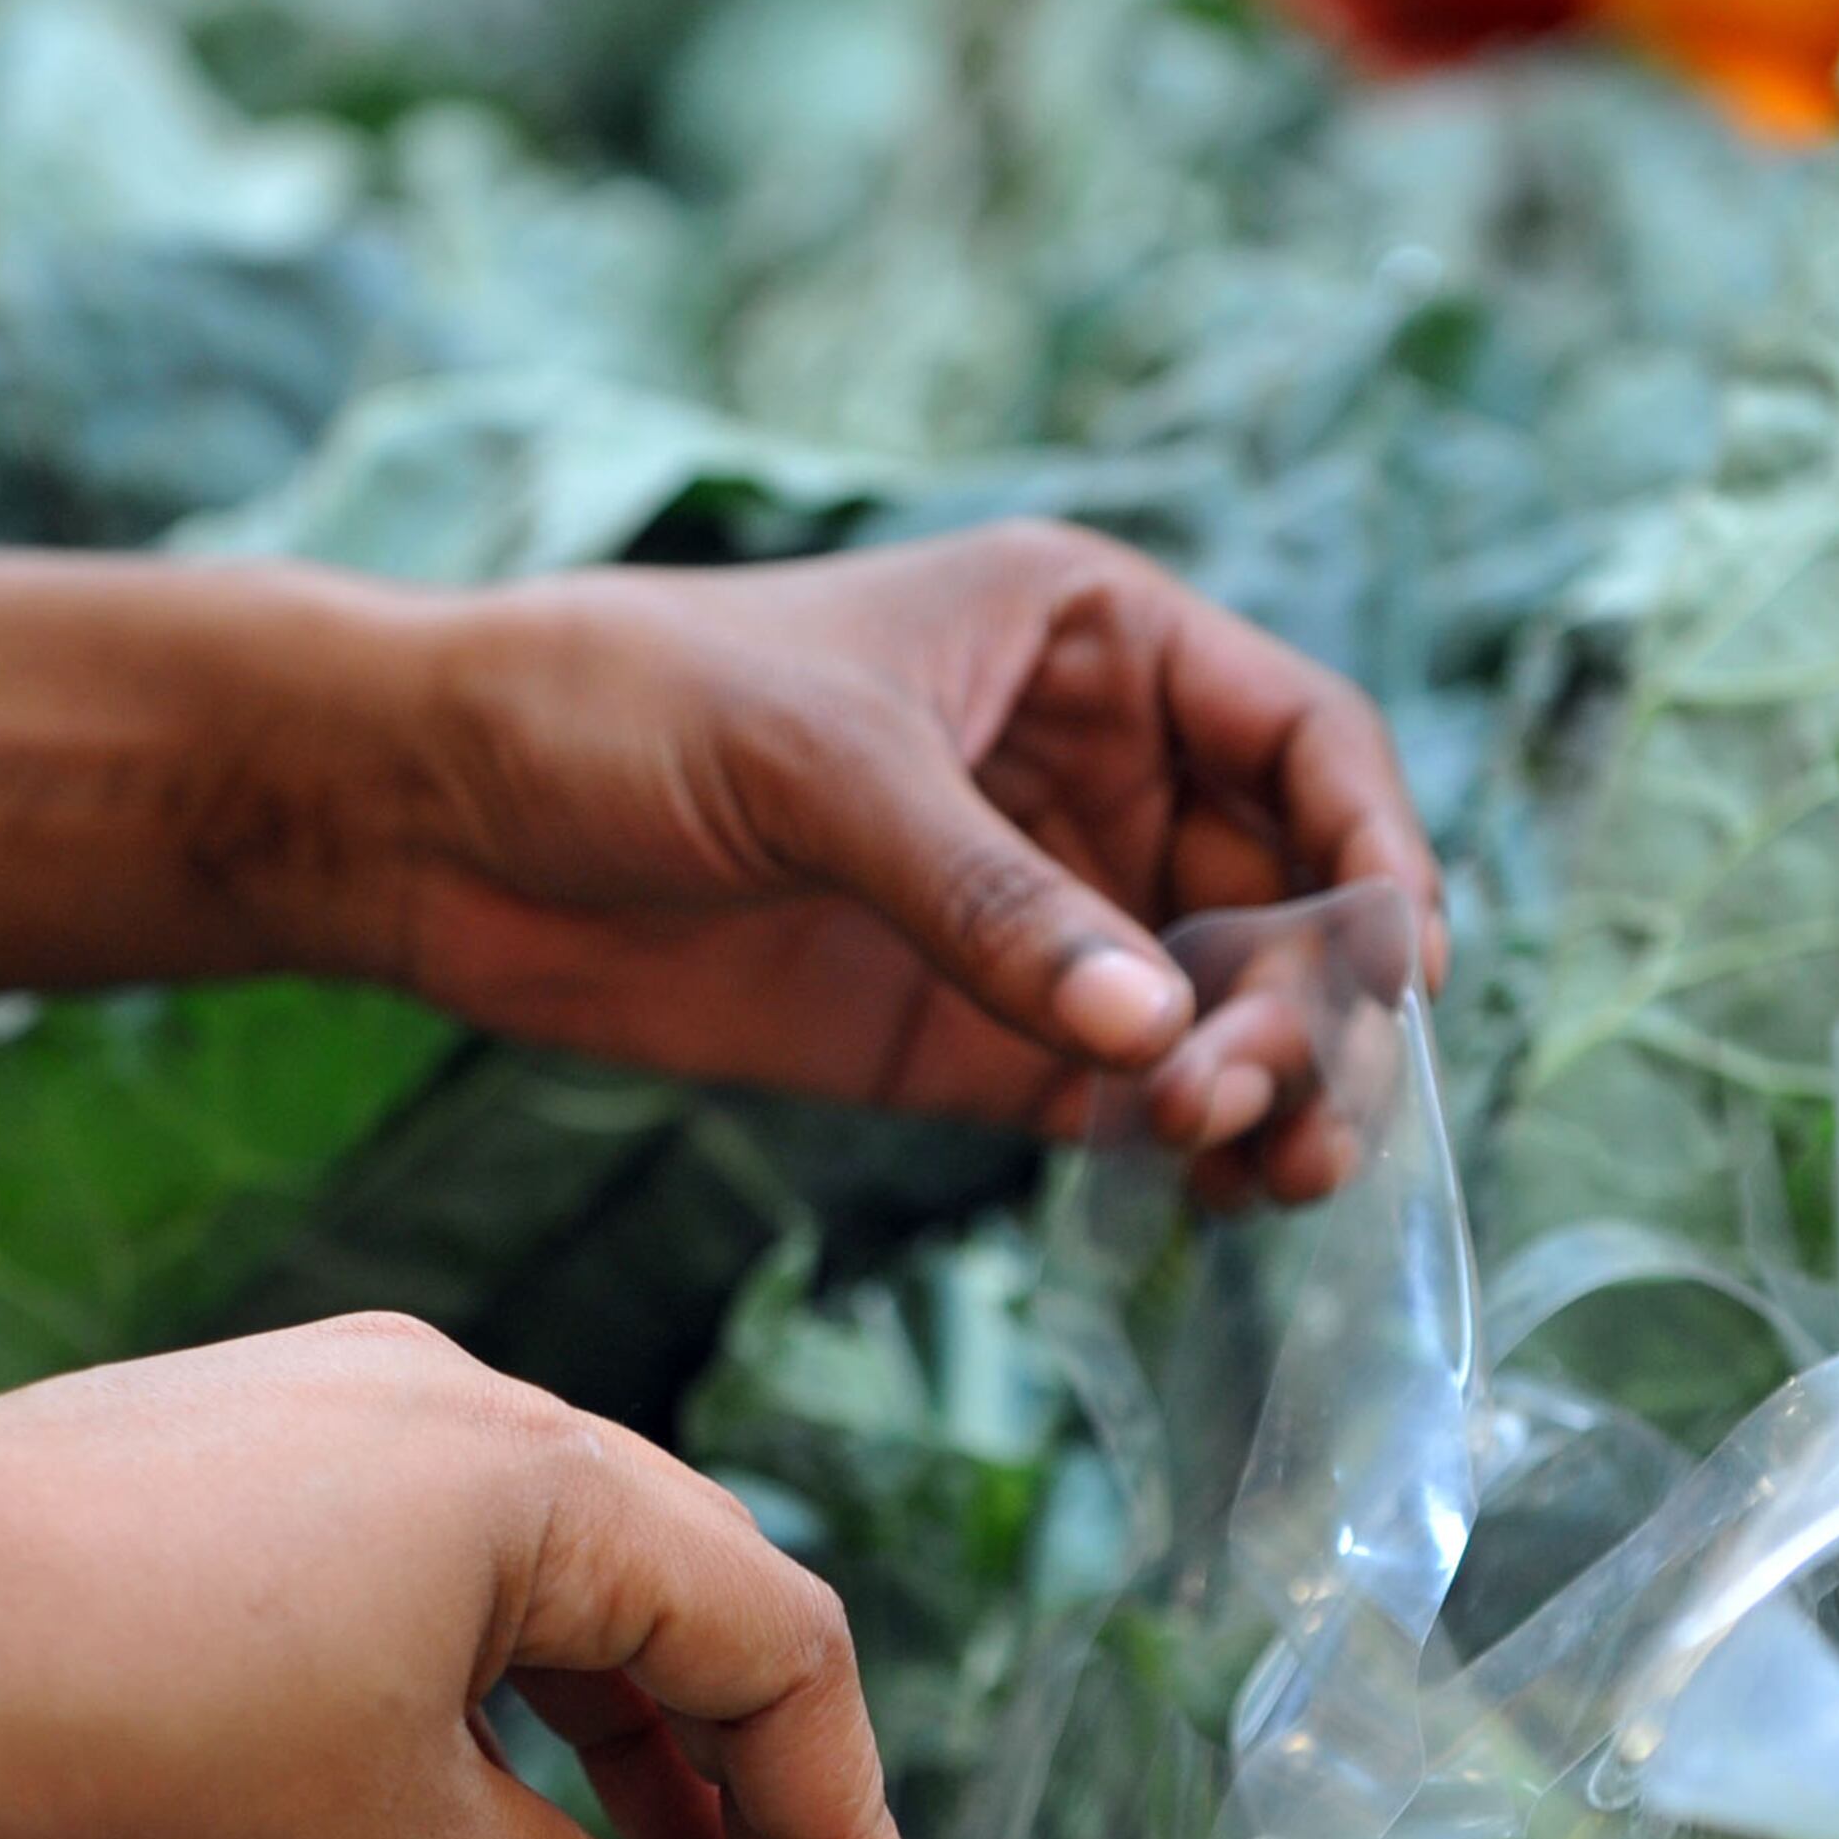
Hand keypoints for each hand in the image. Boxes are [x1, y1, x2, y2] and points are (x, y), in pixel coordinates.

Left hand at [0, 1315, 927, 1838]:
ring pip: (549, 1590)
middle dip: (734, 1792)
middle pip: (679, 1597)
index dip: (841, 1825)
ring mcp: (343, 1405)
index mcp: (536, 1470)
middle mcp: (460, 1399)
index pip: (774, 1641)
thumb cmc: (122, 1714)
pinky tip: (462, 1820)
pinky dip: (485, 1707)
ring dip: (606, 1757)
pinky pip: (433, 1574)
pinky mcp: (247, 1446)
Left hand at [360, 521, 1445, 1203]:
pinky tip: (1192, 1197)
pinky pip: (1111, 1096)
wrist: (436, 814)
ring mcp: (1031, 912)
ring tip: (1263, 1175)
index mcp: (1087, 641)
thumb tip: (1157, 1037)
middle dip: (1307, 1006)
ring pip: (1215, 1012)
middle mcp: (1086, 774)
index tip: (1402, 969)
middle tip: (1257, 1106)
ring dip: (1263, 1091)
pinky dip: (1166, 1148)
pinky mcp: (959, 1032)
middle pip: (1281, 899)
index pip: (1300, 739)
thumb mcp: (818, 769)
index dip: (1373, 848)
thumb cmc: (620, 706)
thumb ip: (987, 902)